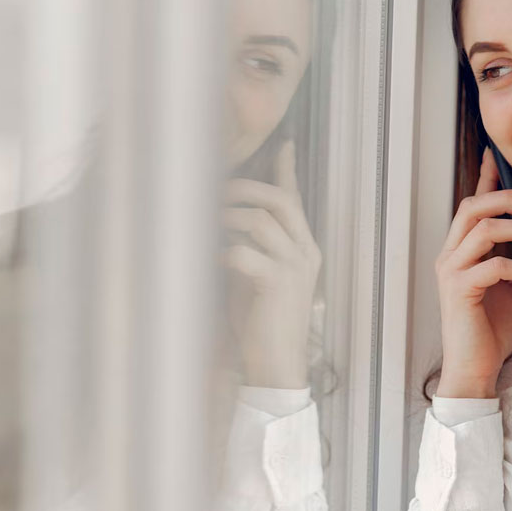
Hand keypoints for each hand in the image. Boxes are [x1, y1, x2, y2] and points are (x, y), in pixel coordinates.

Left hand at [223, 140, 320, 388]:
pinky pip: (244, 252)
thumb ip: (253, 248)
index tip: (283, 145)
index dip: (287, 171)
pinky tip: (211, 258)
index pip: (295, 201)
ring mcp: (293, 267)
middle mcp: (305, 253)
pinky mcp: (276, 284)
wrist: (278, 365)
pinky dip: (222, 249)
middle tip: (218, 188)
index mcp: (305, 249)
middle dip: (246, 187)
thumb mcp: (260, 278)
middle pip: (280, 201)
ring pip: (261, 220)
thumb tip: (225, 221)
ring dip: (228, 216)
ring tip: (206, 223)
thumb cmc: (264, 323)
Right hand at [435, 147, 511, 397]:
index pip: (472, 205)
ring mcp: (451, 271)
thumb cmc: (490, 328)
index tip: (496, 156)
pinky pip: (494, 265)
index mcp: (459, 251)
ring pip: (483, 229)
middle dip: (509, 197)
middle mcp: (449, 255)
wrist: (474, 365)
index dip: (485, 178)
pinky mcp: (460, 289)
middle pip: (474, 207)